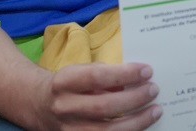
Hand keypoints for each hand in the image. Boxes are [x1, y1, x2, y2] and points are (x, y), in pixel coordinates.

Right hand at [34, 62, 160, 130]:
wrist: (39, 104)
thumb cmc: (70, 84)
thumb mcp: (81, 71)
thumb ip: (105, 74)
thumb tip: (134, 81)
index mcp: (65, 82)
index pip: (98, 77)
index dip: (125, 74)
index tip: (147, 71)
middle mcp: (64, 107)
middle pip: (104, 107)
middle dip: (134, 99)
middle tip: (153, 90)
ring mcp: (68, 129)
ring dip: (136, 122)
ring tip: (155, 110)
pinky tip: (142, 127)